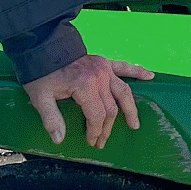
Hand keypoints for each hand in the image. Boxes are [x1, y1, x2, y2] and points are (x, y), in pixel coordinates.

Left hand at [23, 54, 153, 149]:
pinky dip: (138, 71)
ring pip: (123, 93)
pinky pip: (125, 67)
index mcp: (85, 86)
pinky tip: (150, 76)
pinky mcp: (105, 62)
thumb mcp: (40, 97)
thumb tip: (59, 139)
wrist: (44, 48)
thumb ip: (51, 118)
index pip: (97, 115)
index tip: (92, 141)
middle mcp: (99, 77)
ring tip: (134, 124)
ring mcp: (104, 68)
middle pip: (111, 108)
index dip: (95, 131)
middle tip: (102, 141)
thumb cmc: (41, 74)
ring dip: (130, 109)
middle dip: (108, 127)